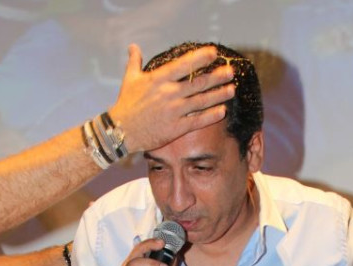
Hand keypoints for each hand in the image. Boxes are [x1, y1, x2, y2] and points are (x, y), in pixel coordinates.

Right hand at [109, 44, 234, 152]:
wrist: (120, 131)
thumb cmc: (125, 103)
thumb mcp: (130, 79)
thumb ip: (135, 61)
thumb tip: (133, 47)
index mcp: (158, 79)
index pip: (183, 65)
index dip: (200, 58)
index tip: (214, 53)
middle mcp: (168, 94)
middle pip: (198, 83)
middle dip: (217, 77)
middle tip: (231, 72)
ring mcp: (173, 111)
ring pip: (201, 101)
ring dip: (219, 95)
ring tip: (232, 89)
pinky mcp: (176, 128)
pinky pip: (197, 121)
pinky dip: (211, 116)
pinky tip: (222, 111)